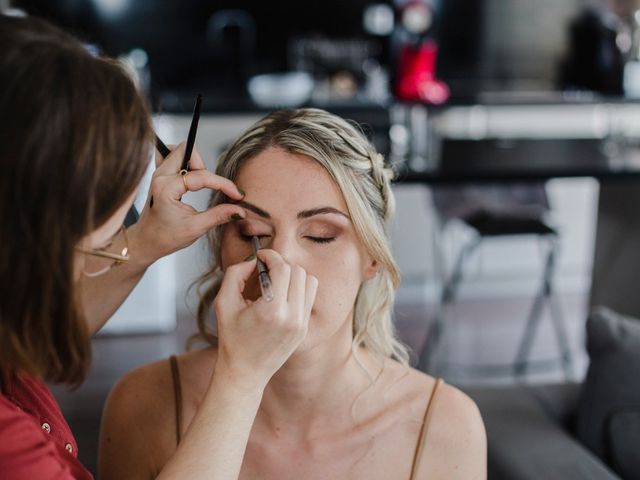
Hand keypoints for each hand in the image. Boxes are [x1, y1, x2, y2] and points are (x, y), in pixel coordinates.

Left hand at [128, 143, 245, 266]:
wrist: (145, 242)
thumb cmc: (166, 237)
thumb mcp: (196, 228)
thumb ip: (219, 215)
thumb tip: (240, 210)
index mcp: (166, 188)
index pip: (202, 176)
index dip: (223, 184)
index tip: (237, 194)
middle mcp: (160, 176)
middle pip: (188, 151)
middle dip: (205, 167)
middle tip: (210, 186)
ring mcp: (158, 172)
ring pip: (180, 149)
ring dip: (194, 162)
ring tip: (198, 182)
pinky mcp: (159, 174)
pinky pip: (171, 155)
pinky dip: (184, 161)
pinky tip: (188, 176)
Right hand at [213, 249, 317, 388]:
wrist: (245, 372)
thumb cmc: (231, 337)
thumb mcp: (224, 302)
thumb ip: (235, 273)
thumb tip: (254, 260)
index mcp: (271, 311)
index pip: (282, 268)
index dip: (271, 255)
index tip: (261, 256)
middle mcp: (292, 317)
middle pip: (297, 271)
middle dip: (281, 264)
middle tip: (266, 268)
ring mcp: (302, 323)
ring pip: (309, 280)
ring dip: (292, 274)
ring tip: (275, 280)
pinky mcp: (305, 328)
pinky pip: (310, 295)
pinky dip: (298, 287)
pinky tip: (282, 293)